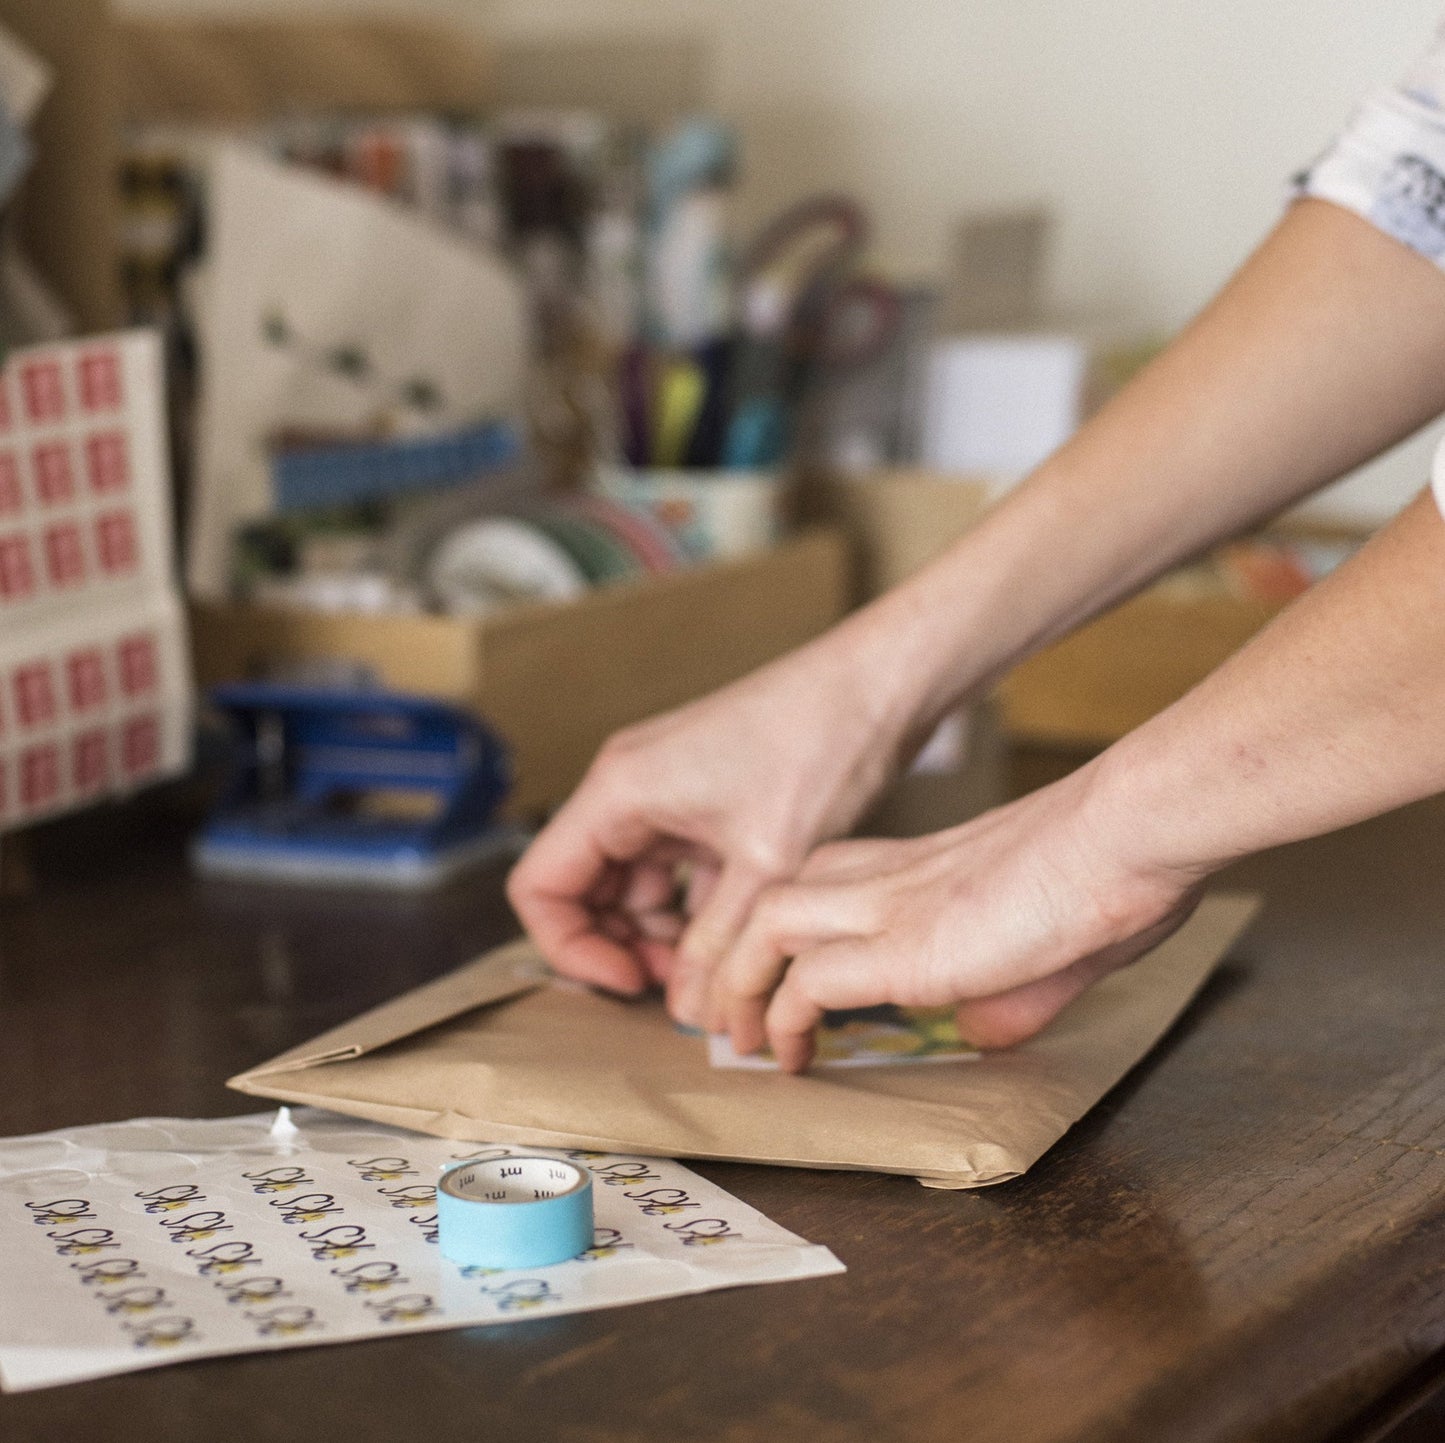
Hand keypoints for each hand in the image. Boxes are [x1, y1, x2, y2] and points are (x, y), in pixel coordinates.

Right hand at [506, 626, 920, 1021]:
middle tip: (683, 989)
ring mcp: (666, 793)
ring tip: (719, 971)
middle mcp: (629, 788)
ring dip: (664, 935)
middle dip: (623, 948)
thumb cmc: (819, 746)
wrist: (877, 686)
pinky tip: (740, 938)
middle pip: (583, 889)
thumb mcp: (766, 867)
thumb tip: (689, 1016)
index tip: (630, 984)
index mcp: (618, 791)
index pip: (540, 886)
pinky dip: (697, 910)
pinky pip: (676, 869)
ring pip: (633, 885)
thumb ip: (719, 948)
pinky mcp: (704, 800)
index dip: (571, 948)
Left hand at [704, 758, 1206, 1070]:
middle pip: (780, 891)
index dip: (799, 920)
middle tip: (738, 1009)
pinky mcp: (906, 947)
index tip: (791, 971)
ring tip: (743, 1040)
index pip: (832, 876)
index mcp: (927, 867)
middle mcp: (895, 878)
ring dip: (743, 982)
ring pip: (769, 923)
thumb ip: (1013, 995)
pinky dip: (786, 1016)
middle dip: (743, 949)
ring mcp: (894, 907)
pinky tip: (793, 1054)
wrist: (1131, 831)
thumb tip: (978, 1033)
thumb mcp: (1057, 947)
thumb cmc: (1120, 872)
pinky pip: (810, 981)